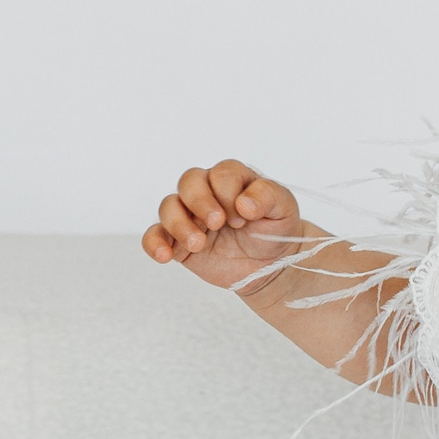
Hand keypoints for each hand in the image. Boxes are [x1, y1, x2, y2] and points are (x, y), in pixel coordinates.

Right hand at [142, 160, 311, 295]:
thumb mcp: (284, 208)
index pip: (221, 173)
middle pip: (189, 182)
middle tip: (218, 224)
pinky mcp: (179, 240)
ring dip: (179, 223)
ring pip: (168, 206)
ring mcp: (190, 216)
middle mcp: (207, 192)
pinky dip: (154, 243)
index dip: (228, 194)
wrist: (271, 265)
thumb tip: (244, 202)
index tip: (243, 217)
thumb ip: (268, 196)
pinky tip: (165, 256)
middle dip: (200, 202)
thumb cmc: (275, 229)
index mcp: (232, 179)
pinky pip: (155, 235)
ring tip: (198, 245)